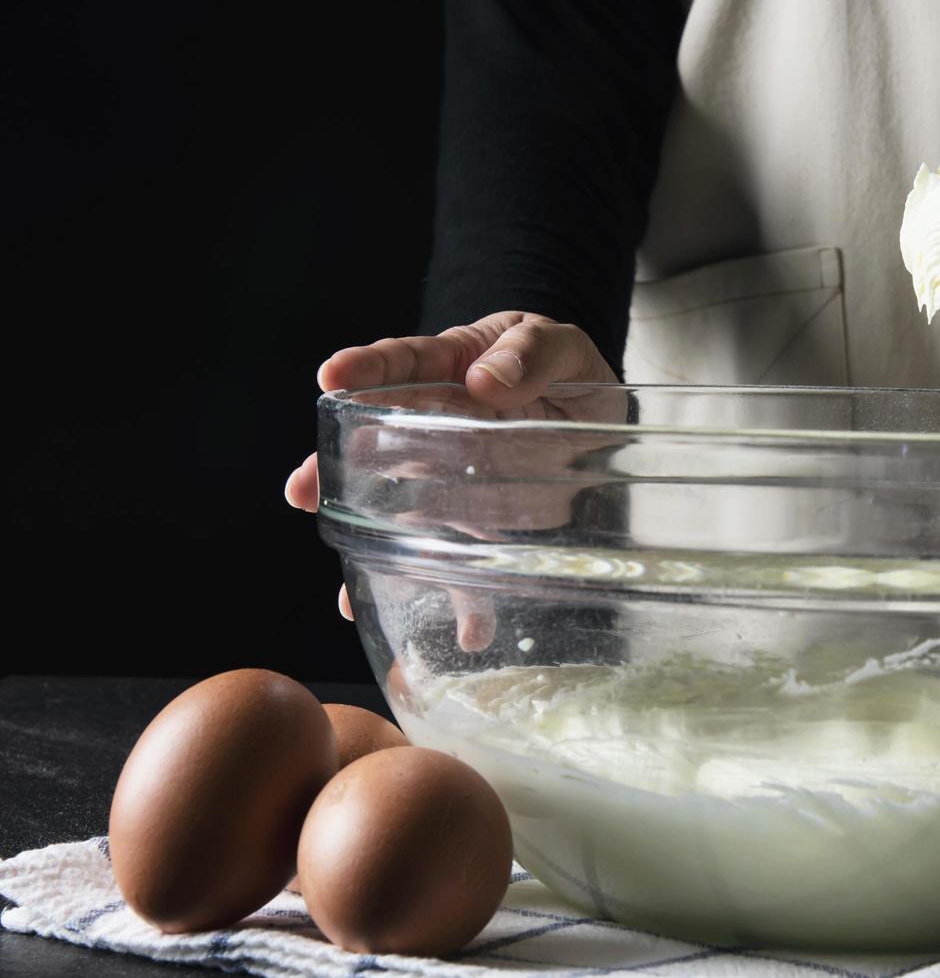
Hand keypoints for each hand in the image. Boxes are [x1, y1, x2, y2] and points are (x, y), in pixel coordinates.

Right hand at [284, 312, 617, 649]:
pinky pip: (460, 558)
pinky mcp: (479, 518)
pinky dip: (462, 599)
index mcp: (451, 367)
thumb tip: (486, 380)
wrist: (595, 412)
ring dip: (372, 551)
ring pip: (400, 511)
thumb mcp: (563, 346)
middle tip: (304, 491)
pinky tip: (466, 633)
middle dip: (334, 468)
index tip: (330, 376)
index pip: (404, 362)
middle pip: (374, 444)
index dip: (366, 367)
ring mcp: (451, 476)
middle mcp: (435, 423)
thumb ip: (532, 352)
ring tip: (346, 596)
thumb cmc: (565, 366)